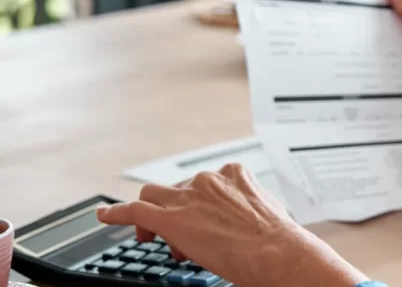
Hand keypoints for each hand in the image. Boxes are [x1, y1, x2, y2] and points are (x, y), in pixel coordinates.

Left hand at [96, 164, 368, 286]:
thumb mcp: (263, 212)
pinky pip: (134, 211)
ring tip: (154, 236)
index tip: (199, 220)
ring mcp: (187, 197)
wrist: (272, 251)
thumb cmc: (275, 239)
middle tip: (183, 237)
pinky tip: (105, 215)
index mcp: (234, 173)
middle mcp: (208, 180)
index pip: (202, 183)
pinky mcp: (170, 218)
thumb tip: (238, 227)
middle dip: (176, 210)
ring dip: (152, 214)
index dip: (196, 205)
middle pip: (175, 188)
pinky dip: (116, 213)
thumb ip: (242, 210)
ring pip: (153, 196)